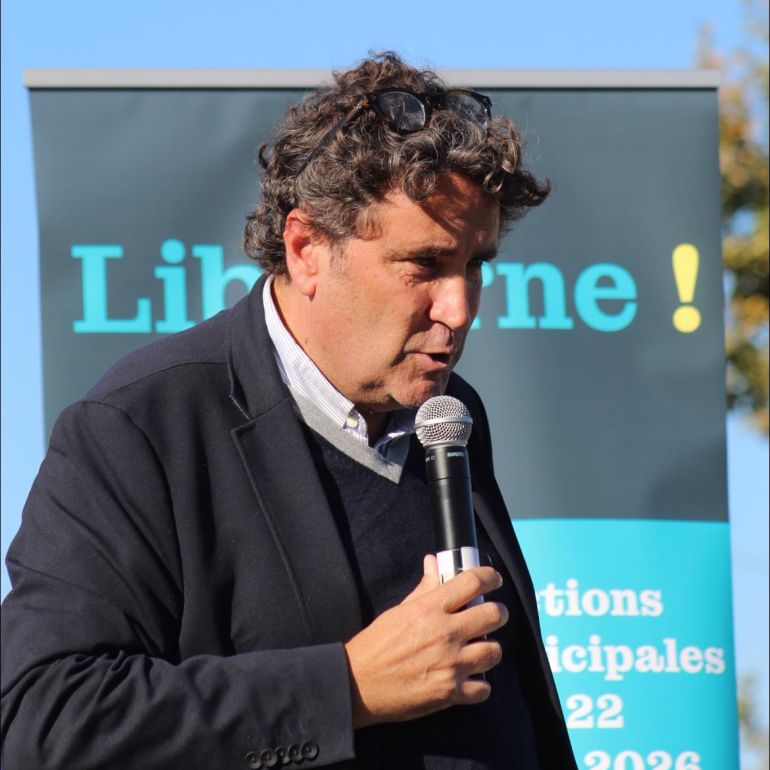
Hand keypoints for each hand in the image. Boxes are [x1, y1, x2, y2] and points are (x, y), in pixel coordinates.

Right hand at [343, 555, 507, 727]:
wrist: (358, 683)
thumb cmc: (377, 644)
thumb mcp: (399, 610)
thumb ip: (424, 588)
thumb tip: (434, 563)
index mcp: (431, 608)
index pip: (472, 582)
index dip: (490, 576)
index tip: (494, 579)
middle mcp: (445, 633)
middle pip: (493, 615)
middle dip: (497, 613)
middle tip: (492, 615)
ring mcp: (450, 664)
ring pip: (494, 651)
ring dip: (489, 648)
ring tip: (479, 648)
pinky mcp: (450, 693)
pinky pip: (484, 688)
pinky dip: (480, 683)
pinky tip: (470, 677)